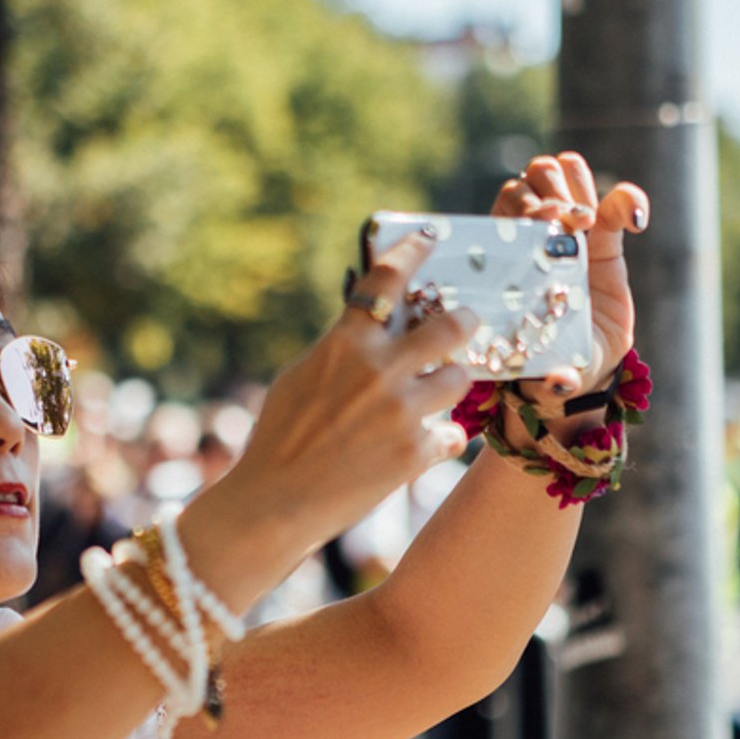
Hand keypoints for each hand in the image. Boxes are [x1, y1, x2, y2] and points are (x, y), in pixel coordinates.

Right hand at [221, 232, 477, 546]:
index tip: (431, 237)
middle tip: (465, 323)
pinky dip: (439, 438)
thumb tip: (374, 328)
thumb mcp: (301, 375)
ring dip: (452, 382)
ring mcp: (402, 411)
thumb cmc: (280, 436)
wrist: (274, 501)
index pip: (388, 278)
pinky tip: (422, 445)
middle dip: (464, 321)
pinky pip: (451, 433)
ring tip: (439, 391)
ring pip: (459, 378)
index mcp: (346, 343)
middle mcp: (380, 370)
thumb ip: (341, 348)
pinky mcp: (415, 453)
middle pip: (451, 326)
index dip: (414, 250)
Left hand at [490, 153, 646, 397]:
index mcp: (507, 256)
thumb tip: (559, 384)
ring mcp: (573, 230)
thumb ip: (551, 376)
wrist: (585, 363)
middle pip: (534, 176)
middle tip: (570, 222)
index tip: (545, 225)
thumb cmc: (551, 365)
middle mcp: (536, 235)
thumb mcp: (545, 371)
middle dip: (550, 191)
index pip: (506, 204)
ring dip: (581, 187)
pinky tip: (636, 223)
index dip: (523, 206)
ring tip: (592, 222)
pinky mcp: (610, 234)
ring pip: (567, 171)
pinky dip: (629, 198)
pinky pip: (619, 197)